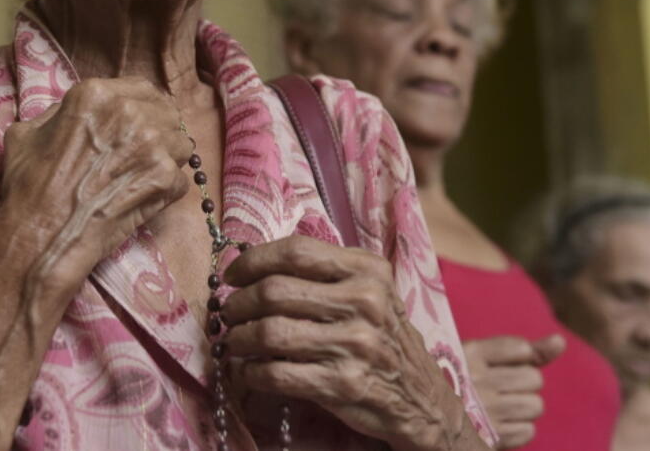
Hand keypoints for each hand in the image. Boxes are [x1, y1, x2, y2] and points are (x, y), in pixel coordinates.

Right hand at [0, 77, 192, 293]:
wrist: (41, 234)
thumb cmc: (28, 185)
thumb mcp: (28, 132)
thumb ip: (62, 114)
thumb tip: (80, 114)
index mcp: (96, 94)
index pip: (143, 89)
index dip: (143, 107)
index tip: (139, 124)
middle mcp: (129, 111)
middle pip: (167, 113)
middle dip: (159, 131)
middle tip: (142, 155)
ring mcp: (152, 145)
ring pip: (181, 144)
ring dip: (167, 159)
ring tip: (142, 178)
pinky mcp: (165, 178)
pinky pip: (181, 179)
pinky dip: (165, 191)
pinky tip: (141, 199)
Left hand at [222, 236, 483, 450]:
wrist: (421, 397)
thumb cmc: (381, 336)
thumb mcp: (369, 291)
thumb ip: (322, 271)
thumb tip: (251, 262)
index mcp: (368, 270)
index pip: (296, 251)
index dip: (253, 260)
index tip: (232, 275)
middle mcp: (365, 303)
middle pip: (275, 291)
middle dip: (238, 302)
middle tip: (228, 312)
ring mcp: (355, 346)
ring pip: (269, 332)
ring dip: (238, 337)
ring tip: (232, 340)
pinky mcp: (342, 385)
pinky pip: (276, 373)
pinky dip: (249, 371)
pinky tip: (245, 369)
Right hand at [463, 334, 564, 447]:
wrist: (430, 413)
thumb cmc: (462, 380)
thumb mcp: (482, 356)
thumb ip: (525, 350)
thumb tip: (560, 340)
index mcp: (469, 353)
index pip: (521, 349)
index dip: (522, 357)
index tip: (502, 364)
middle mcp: (477, 380)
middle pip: (534, 378)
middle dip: (525, 383)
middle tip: (502, 387)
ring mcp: (484, 411)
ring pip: (535, 405)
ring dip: (524, 407)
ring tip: (503, 407)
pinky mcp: (491, 438)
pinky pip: (528, 431)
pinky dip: (519, 428)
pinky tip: (501, 424)